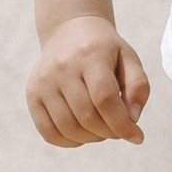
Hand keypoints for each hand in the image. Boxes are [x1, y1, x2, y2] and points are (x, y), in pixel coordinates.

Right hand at [26, 16, 151, 149]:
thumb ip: (138, 87)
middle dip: (109, 132)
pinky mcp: (32, 94)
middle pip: (87, 116)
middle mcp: (62, 67)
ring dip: (91, 138)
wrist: (69, 30)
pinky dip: (69, 142)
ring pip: (68, 128)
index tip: (137, 136)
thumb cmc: (104, 50)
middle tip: (119, 130)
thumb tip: (132, 119)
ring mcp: (44, 81)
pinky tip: (83, 135)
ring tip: (102, 129)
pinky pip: (48, 132)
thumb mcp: (129, 59)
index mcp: (90, 54)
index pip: (105, 99)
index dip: (122, 124)